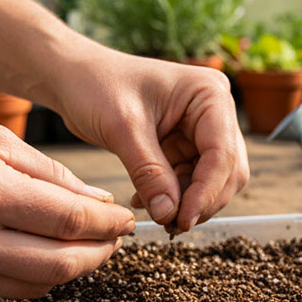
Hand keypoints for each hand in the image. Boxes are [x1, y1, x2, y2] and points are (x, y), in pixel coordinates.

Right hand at [0, 112, 134, 299]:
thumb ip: (46, 173)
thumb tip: (93, 200)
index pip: (72, 220)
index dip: (108, 223)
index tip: (124, 219)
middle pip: (62, 264)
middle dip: (99, 253)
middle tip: (114, 239)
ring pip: (36, 287)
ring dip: (70, 270)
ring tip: (84, 248)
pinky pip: (3, 291)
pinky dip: (31, 276)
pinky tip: (39, 255)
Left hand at [52, 50, 248, 231]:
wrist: (74, 77)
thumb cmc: (97, 85)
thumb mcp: (122, 128)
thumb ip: (149, 172)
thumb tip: (170, 214)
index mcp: (209, 94)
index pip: (222, 153)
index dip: (206, 191)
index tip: (183, 219)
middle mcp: (215, 111)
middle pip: (227, 170)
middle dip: (202, 200)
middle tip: (171, 225)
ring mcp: (202, 129)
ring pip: (212, 181)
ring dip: (187, 202)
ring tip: (155, 214)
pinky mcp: (185, 145)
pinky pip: (190, 181)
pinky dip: (173, 197)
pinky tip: (145, 200)